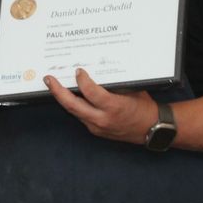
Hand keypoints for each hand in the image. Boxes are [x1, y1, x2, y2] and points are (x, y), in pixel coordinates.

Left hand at [44, 69, 159, 143]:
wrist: (153, 129)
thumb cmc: (144, 107)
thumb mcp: (132, 90)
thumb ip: (113, 84)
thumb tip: (97, 71)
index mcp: (114, 107)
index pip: (91, 93)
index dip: (82, 80)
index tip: (78, 70)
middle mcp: (102, 119)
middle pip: (73, 105)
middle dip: (58, 91)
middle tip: (49, 79)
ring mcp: (97, 127)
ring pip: (74, 111)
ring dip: (63, 99)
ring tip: (54, 86)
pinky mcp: (96, 131)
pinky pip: (81, 116)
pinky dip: (74, 105)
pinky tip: (70, 96)